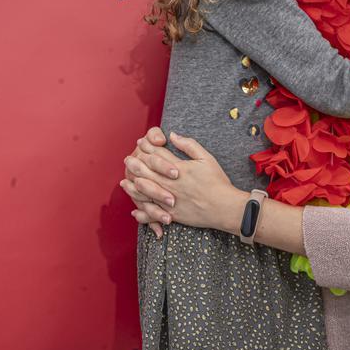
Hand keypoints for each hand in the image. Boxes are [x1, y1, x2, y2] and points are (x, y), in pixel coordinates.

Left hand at [124, 131, 245, 232]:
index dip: (147, 147)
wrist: (224, 207)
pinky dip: (143, 212)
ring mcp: (170, 200)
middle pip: (147, 171)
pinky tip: (135, 210)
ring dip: (133, 186)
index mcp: (178, 168)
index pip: (158, 154)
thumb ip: (188, 145)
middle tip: (127, 160)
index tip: (141, 143)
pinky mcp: (172, 214)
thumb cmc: (217, 182)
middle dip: (135, 164)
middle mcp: (171, 184)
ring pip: (146, 192)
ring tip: (124, 182)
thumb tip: (173, 135)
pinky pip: (154, 213)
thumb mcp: (206, 158)